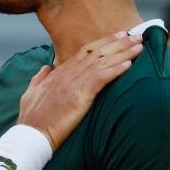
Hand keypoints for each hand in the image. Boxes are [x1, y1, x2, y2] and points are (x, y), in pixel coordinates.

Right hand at [17, 32, 141, 148]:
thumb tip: (45, 68)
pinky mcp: (79, 97)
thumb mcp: (30, 94)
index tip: (118, 36)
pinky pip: (101, 79)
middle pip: (97, 53)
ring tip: (139, 46)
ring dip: (123, 53)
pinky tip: (129, 65)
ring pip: (102, 63)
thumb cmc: (31, 119)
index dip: (103, 42)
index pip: (84, 52)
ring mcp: (73, 84)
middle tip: (136, 35)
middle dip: (118, 43)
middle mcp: (67, 74)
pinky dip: (115, 70)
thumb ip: (39, 79)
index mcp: (58, 73)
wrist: (30, 135)